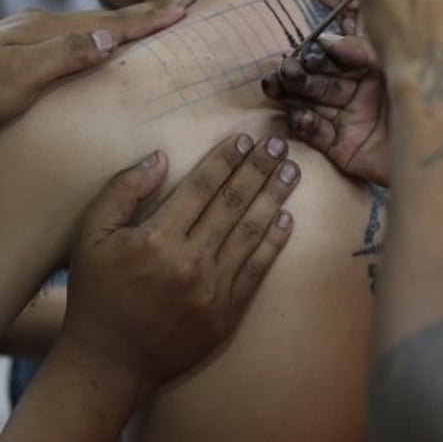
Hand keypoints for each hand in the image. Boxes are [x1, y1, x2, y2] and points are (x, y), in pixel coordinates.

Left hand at [0, 0, 194, 124]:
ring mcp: (29, 38)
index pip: (111, 22)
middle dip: (147, 12)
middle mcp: (39, 29)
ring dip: (128, 21)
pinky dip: (104, 32)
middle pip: (104, 17)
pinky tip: (104, 39)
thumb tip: (108, 36)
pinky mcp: (22, 51)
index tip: (185, 10)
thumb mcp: (16, 82)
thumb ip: (61, 56)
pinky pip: (76, 36)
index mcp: (45, 33)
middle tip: (183, 4)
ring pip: (91, 24)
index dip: (149, 19)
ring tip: (155, 18)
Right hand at [61, 133, 298, 397]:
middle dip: (259, 168)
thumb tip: (160, 158)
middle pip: (234, 202)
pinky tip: (288, 218)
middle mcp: (190, 259)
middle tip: (279, 145)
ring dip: (275, 197)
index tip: (246, 139)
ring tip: (292, 171)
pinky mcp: (228, 311)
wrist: (109, 363)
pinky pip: (258, 268)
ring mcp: (213, 287)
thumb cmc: (97, 295)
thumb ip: (122, 192)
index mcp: (157, 237)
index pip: (203, 186)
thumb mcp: (91, 237)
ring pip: (252, 231)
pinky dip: (275, 241)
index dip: (227, 159)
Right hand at [263, 34, 389, 183]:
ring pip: (312, 106)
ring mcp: (350, 122)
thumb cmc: (430, 96)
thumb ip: (362, 51)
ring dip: (292, 97)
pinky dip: (305, 125)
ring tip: (275, 86)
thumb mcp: (397, 65)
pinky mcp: (345, 149)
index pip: (334, 62)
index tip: (303, 51)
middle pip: (319, 83)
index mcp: (370, 73)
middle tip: (282, 70)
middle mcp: (357, 96)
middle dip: (298, 76)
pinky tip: (299, 115)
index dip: (316, 56)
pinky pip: (318, 135)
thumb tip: (324, 41)